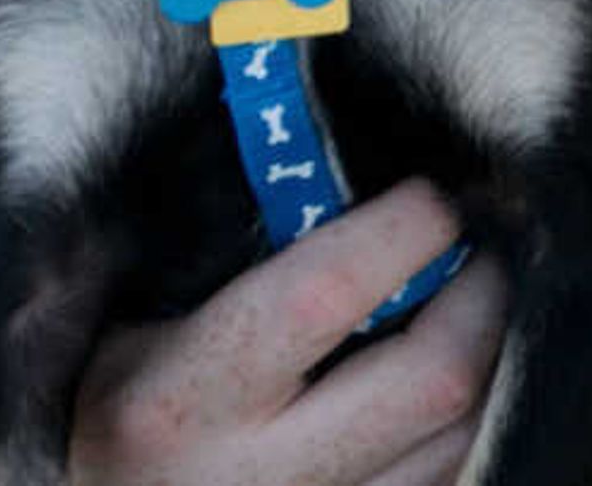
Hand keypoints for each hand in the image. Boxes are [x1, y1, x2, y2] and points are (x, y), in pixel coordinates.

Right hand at [67, 182, 505, 485]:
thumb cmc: (108, 401)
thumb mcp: (118, 318)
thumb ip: (206, 236)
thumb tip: (309, 139)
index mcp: (179, 400)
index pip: (325, 294)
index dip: (404, 227)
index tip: (429, 190)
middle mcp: (251, 476)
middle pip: (433, 378)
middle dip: (479, 293)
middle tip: (475, 243)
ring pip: (459, 433)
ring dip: (483, 352)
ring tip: (462, 299)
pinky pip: (447, 473)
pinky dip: (461, 414)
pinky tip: (442, 368)